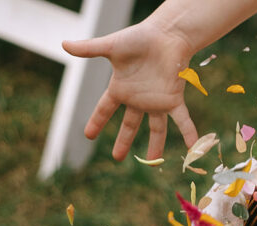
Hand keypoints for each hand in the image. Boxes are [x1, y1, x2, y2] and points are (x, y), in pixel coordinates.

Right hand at [63, 22, 199, 160]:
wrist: (165, 34)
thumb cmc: (138, 38)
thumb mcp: (110, 46)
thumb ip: (89, 49)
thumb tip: (63, 43)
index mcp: (121, 88)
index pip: (105, 109)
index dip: (96, 122)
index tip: (88, 135)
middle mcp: (138, 98)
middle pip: (130, 124)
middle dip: (124, 141)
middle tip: (118, 157)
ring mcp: (157, 101)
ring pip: (156, 128)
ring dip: (155, 145)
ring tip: (152, 160)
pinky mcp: (174, 98)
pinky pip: (182, 120)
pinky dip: (189, 133)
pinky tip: (193, 148)